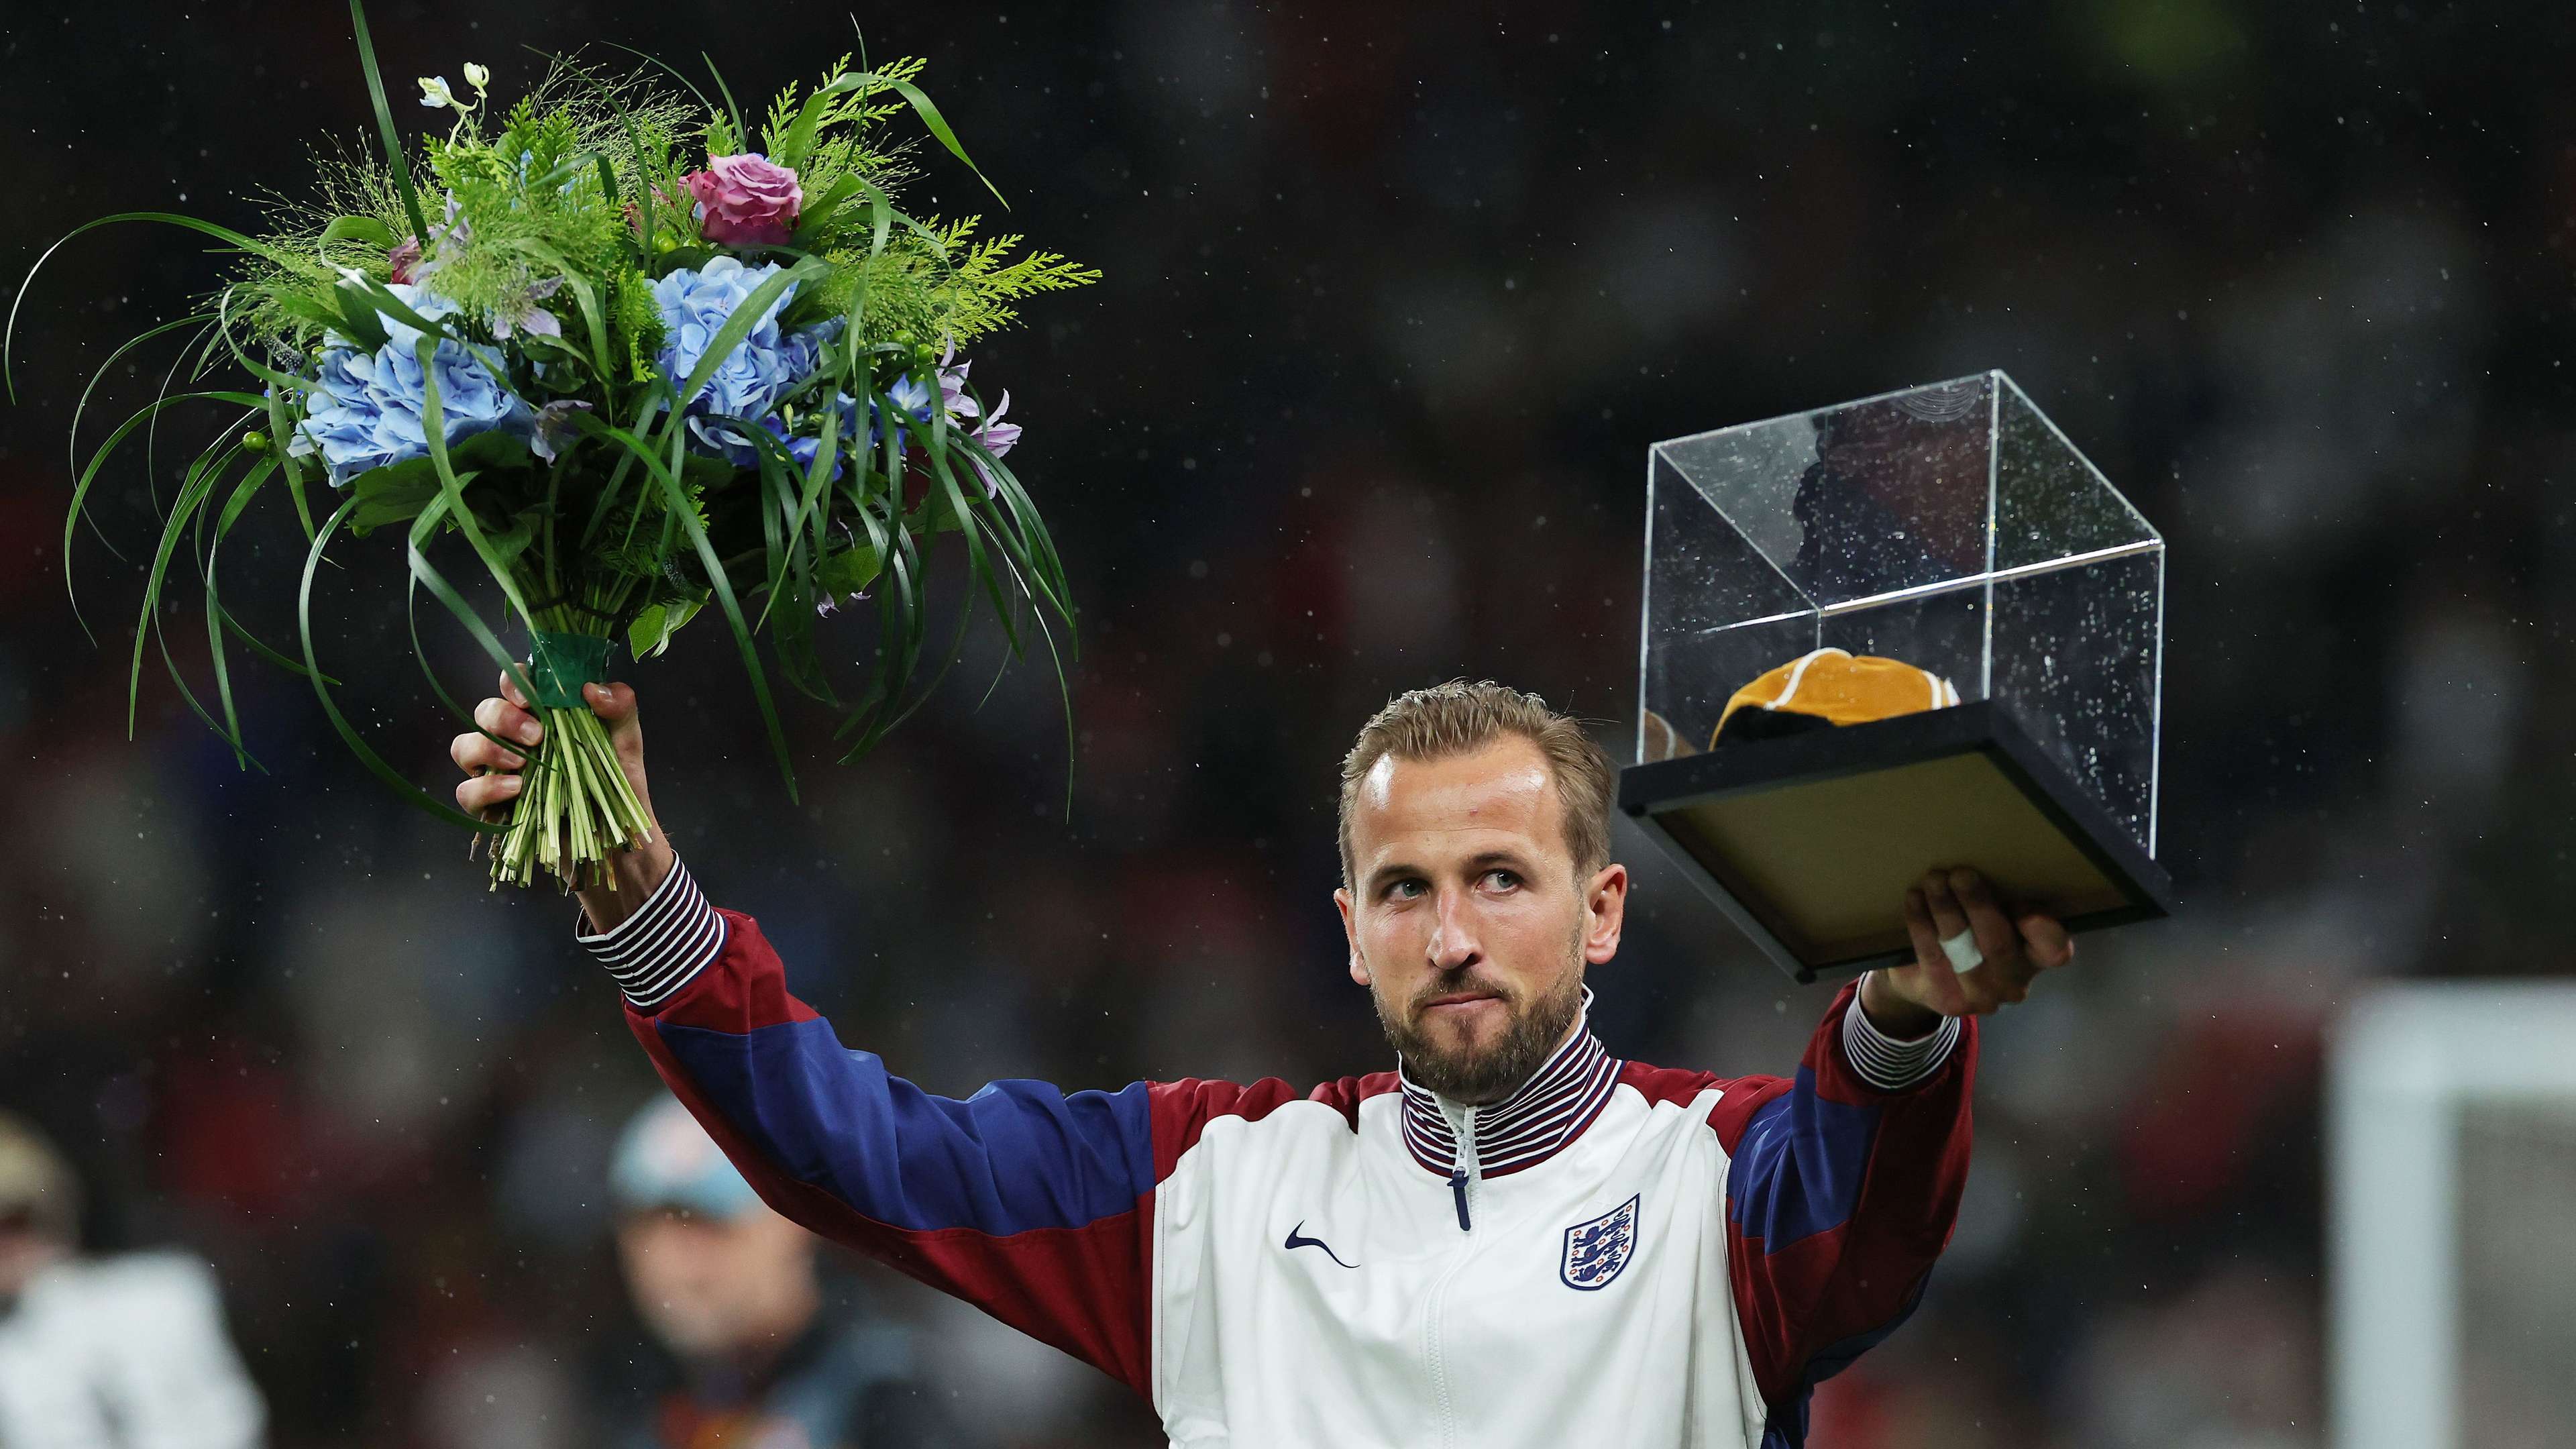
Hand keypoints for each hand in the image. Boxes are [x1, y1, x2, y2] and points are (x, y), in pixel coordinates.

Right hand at [450, 668, 672, 929]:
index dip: (514, 683)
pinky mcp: (492, 805)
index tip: (531, 697)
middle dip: (502, 717)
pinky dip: (485, 788)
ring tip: (522, 763)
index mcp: (542, 715)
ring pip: (465, 747)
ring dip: (487, 749)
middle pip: (484, 711)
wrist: (617, 837)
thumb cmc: (619, 783)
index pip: (514, 684)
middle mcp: (514, 738)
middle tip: (536, 735)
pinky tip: (515, 790)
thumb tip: (591, 688)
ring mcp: (498, 771)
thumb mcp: (627, 742)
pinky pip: (467, 792)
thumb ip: (619, 707)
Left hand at [1859, 867, 2074, 1035]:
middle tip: (1960, 874)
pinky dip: (1921, 923)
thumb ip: (2002, 902)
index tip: (2025, 910)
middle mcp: (2013, 983)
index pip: (2054, 951)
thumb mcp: (1992, 916)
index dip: (2045, 932)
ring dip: (1945, 909)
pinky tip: (1915, 898)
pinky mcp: (1946, 1000)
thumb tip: (1992, 868)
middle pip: (1998, 944)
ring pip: (1961, 949)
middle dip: (1978, 905)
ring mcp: (1980, 997)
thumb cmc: (1968, 935)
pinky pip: (1931, 954)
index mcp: (2034, 958)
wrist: (1923, 977)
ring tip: (1934, 880)